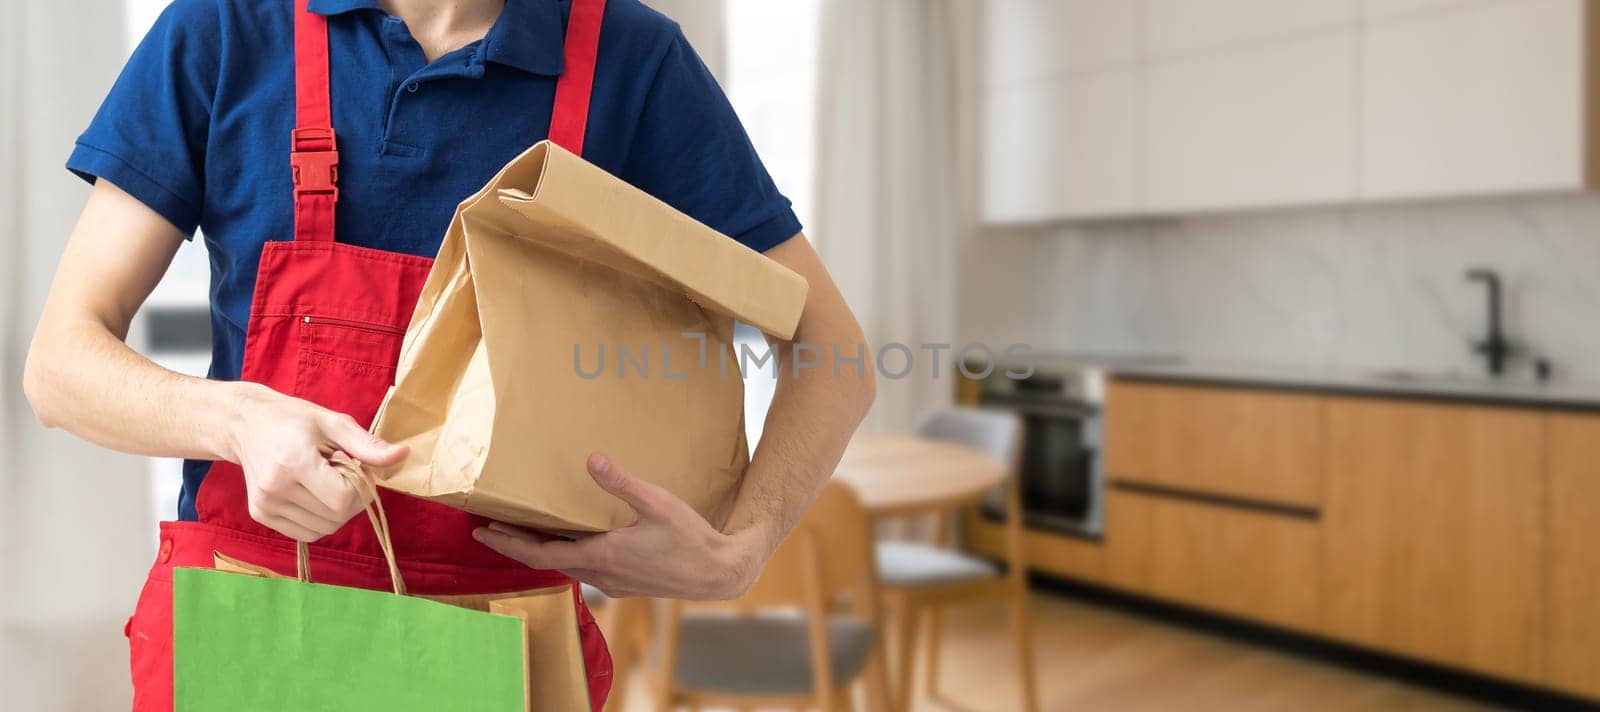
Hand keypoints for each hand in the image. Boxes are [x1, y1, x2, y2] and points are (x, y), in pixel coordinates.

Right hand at [224, 383, 408, 541]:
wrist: (247, 424)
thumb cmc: (294, 419)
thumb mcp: (335, 423)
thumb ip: (368, 445)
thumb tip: (404, 454)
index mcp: (293, 462)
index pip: (343, 498)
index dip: (361, 487)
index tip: (356, 467)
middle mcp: (274, 487)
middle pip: (336, 517)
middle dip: (352, 499)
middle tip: (343, 473)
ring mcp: (264, 504)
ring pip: (324, 529)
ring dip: (337, 511)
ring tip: (325, 481)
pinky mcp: (260, 514)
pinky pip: (307, 533)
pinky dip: (320, 520)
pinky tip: (313, 494)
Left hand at [472, 453, 775, 599]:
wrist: (719, 572)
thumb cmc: (690, 538)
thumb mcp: (657, 503)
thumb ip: (622, 483)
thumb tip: (592, 459)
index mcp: (603, 556)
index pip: (541, 554)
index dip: (508, 545)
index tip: (483, 533)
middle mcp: (602, 574)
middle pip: (546, 563)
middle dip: (516, 546)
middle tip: (489, 531)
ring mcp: (614, 583)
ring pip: (567, 568)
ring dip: (541, 552)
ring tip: (523, 534)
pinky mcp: (626, 584)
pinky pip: (586, 571)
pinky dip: (567, 556)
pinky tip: (571, 542)